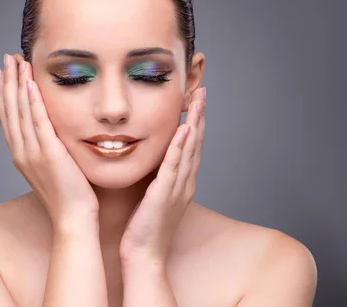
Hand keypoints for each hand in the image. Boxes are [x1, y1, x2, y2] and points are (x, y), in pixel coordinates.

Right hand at [0, 54, 98, 228]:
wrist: (73, 217)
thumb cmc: (67, 194)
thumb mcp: (50, 167)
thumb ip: (45, 147)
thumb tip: (48, 131)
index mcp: (20, 154)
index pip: (7, 117)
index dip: (4, 93)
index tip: (3, 73)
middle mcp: (21, 151)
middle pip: (9, 109)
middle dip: (8, 81)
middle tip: (7, 58)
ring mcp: (33, 152)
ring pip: (20, 111)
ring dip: (18, 84)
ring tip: (17, 62)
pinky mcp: (49, 153)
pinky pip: (38, 122)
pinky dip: (32, 101)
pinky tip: (31, 83)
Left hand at [119, 87, 206, 264]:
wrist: (143, 255)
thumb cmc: (144, 228)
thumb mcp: (153, 196)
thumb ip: (156, 177)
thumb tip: (151, 160)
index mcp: (181, 182)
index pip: (190, 146)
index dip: (195, 122)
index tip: (195, 100)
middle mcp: (184, 183)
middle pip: (195, 143)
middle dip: (199, 115)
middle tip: (202, 91)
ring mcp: (177, 189)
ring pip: (189, 150)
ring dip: (194, 123)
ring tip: (197, 100)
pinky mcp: (164, 195)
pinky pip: (173, 166)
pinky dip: (180, 147)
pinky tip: (184, 129)